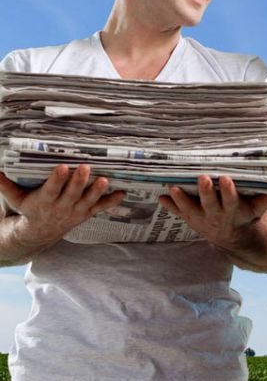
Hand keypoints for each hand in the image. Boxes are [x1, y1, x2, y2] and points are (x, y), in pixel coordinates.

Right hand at [0, 164, 125, 245]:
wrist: (40, 232)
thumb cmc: (29, 208)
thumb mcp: (15, 198)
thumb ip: (5, 184)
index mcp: (44, 202)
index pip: (51, 190)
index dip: (57, 179)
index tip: (62, 167)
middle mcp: (62, 207)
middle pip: (72, 194)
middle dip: (79, 182)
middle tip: (85, 167)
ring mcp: (76, 211)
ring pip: (88, 201)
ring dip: (97, 191)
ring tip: (105, 180)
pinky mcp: (86, 212)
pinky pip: (101, 208)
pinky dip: (112, 201)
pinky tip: (123, 193)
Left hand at [159, 175, 266, 249]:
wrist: (232, 238)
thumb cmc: (245, 215)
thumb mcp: (258, 210)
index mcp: (234, 212)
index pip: (232, 202)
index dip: (229, 192)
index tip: (227, 179)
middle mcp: (216, 216)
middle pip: (210, 205)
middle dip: (206, 192)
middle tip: (202, 178)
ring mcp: (201, 219)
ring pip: (190, 210)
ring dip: (181, 199)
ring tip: (173, 187)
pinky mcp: (191, 218)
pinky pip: (178, 212)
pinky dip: (169, 205)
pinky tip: (160, 196)